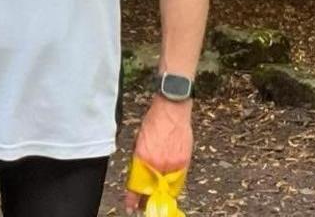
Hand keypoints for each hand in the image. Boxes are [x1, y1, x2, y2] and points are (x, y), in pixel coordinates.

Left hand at [124, 97, 192, 214]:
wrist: (172, 109)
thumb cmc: (154, 120)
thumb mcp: (138, 141)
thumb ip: (140, 159)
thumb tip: (140, 173)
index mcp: (143, 158)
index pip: (137, 185)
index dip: (133, 198)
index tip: (130, 206)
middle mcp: (158, 163)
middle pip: (152, 190)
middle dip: (147, 199)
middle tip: (142, 204)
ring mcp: (173, 164)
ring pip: (167, 188)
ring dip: (161, 193)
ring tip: (156, 195)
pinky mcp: (184, 161)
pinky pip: (178, 180)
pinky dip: (173, 183)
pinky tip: (168, 184)